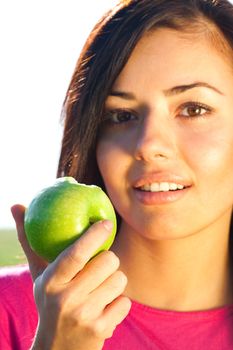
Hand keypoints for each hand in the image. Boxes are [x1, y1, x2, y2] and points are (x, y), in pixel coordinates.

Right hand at [11, 205, 130, 349]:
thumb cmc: (50, 303)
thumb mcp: (39, 276)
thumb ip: (31, 242)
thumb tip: (16, 205)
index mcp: (50, 282)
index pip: (76, 253)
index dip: (94, 235)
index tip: (106, 223)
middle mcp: (66, 299)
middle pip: (107, 262)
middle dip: (109, 260)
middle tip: (102, 265)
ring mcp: (84, 316)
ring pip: (120, 280)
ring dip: (115, 281)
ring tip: (100, 289)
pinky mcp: (101, 330)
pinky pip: (125, 302)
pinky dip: (118, 302)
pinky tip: (104, 308)